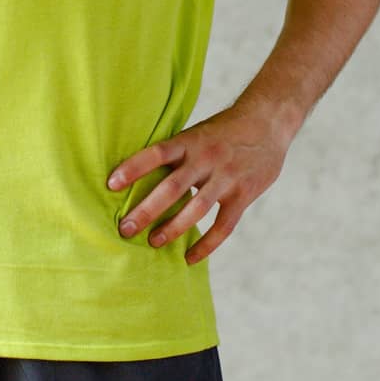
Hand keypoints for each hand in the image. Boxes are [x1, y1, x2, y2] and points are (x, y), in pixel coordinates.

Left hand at [106, 104, 295, 264]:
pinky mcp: (243, 195)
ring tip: (153, 242)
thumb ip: (176, 154)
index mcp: (190, 141)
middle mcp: (206, 159)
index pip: (156, 154)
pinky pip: (223, 225)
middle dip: (146, 210)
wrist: (268, 122)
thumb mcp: (197, 133)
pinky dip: (206, 244)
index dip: (133, 168)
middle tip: (125, 229)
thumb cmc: (224, 130)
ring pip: (196, 208)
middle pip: (172, 187)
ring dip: (173, 228)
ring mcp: (226, 177)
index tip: (111, 184)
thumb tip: (139, 175)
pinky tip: (190, 258)